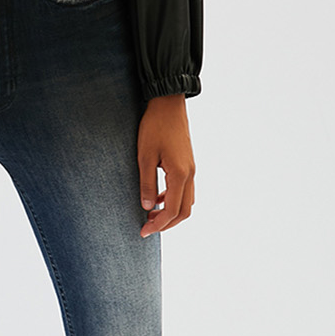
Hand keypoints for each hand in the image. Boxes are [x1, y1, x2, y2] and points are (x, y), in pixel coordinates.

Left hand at [137, 95, 195, 236]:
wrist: (168, 104)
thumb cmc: (154, 127)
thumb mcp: (144, 156)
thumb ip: (147, 184)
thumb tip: (147, 208)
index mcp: (180, 174)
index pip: (172, 210)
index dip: (158, 225)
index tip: (143, 231)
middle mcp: (190, 174)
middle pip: (184, 211)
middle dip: (167, 224)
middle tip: (147, 228)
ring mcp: (191, 169)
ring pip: (187, 202)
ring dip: (171, 213)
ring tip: (151, 216)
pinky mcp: (188, 164)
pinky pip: (185, 190)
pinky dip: (173, 200)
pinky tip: (157, 198)